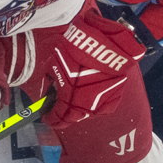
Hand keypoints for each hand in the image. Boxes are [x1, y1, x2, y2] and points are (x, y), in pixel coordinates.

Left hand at [43, 10, 142, 127]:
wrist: (101, 43)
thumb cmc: (74, 53)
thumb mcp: (54, 67)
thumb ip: (50, 84)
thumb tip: (49, 92)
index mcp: (69, 102)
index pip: (57, 119)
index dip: (50, 119)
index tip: (47, 116)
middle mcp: (86, 108)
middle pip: (74, 117)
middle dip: (65, 113)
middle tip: (60, 105)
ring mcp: (103, 104)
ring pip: (89, 112)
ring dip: (81, 107)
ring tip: (77, 96)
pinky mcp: (116, 96)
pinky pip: (103, 106)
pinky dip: (96, 102)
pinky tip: (93, 93)